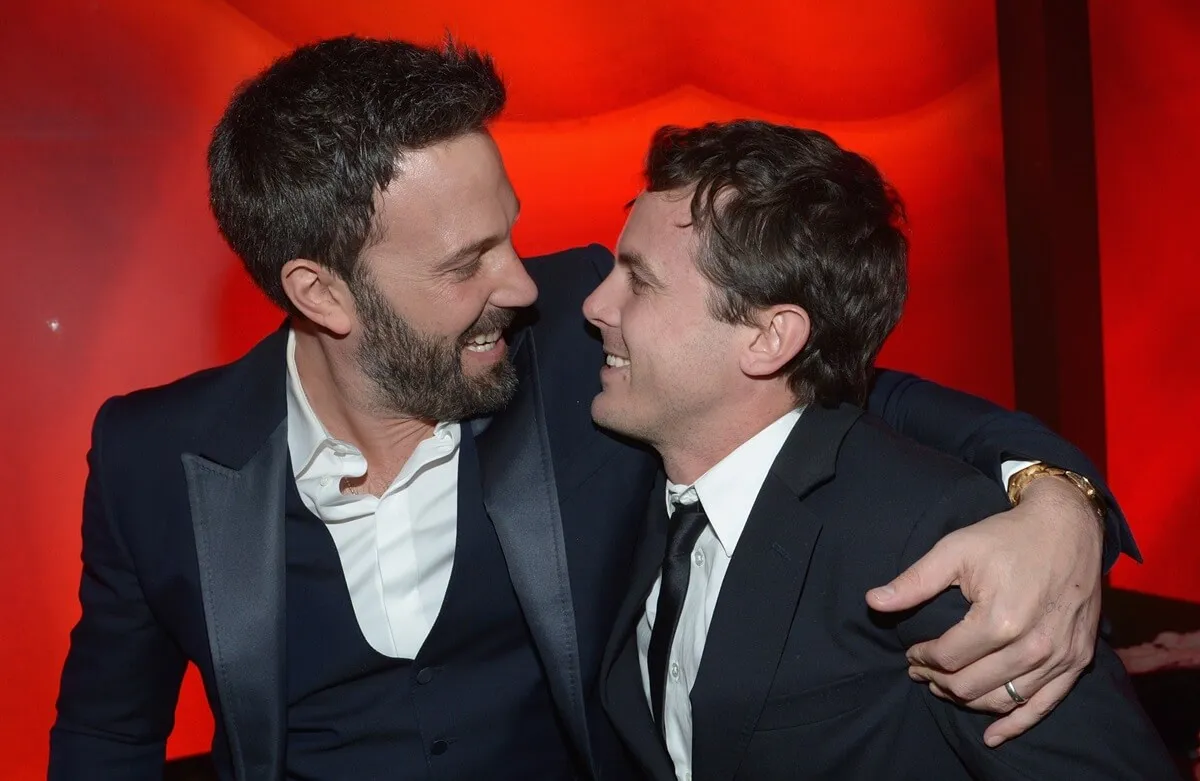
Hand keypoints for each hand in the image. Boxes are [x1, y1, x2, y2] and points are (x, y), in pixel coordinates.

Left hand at [865, 476, 1103, 746]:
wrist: (1068, 527)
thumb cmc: (1006, 537)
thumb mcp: (955, 550)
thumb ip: (914, 582)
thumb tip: (873, 602)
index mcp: (1000, 620)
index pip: (947, 658)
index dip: (921, 658)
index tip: (910, 652)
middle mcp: (1032, 646)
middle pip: (970, 684)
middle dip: (938, 681)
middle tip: (921, 670)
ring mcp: (1058, 657)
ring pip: (1001, 699)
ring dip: (967, 700)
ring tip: (945, 687)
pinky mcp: (1077, 661)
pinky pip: (1043, 706)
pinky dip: (1015, 725)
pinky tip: (993, 737)